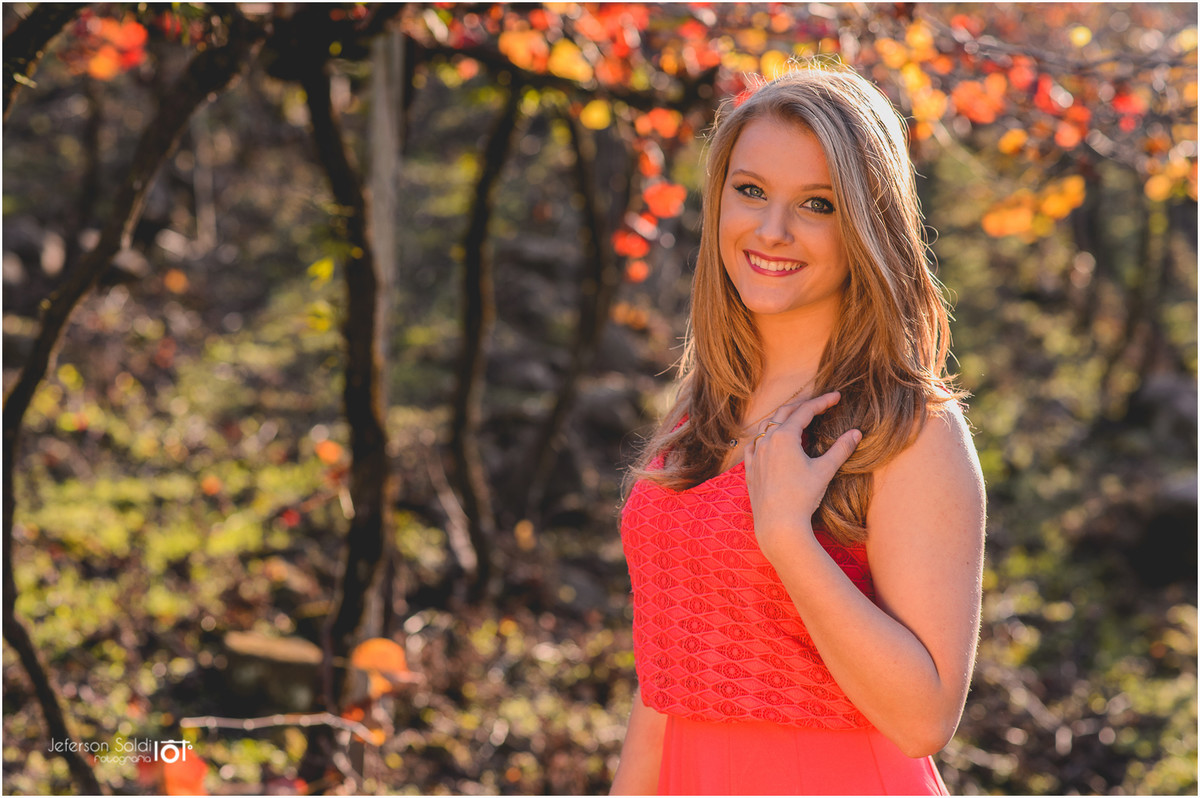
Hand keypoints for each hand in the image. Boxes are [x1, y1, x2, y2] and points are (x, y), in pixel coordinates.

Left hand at [743, 391, 861, 559]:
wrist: (778, 525)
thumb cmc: (802, 497)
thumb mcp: (824, 471)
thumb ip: (841, 449)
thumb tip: (856, 433)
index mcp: (784, 437)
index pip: (805, 412)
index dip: (822, 402)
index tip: (836, 397)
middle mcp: (766, 441)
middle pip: (784, 413)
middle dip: (802, 405)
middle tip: (819, 403)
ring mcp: (755, 454)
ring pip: (766, 427)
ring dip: (781, 418)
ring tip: (795, 418)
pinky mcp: (750, 469)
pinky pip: (753, 445)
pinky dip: (763, 437)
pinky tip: (767, 440)